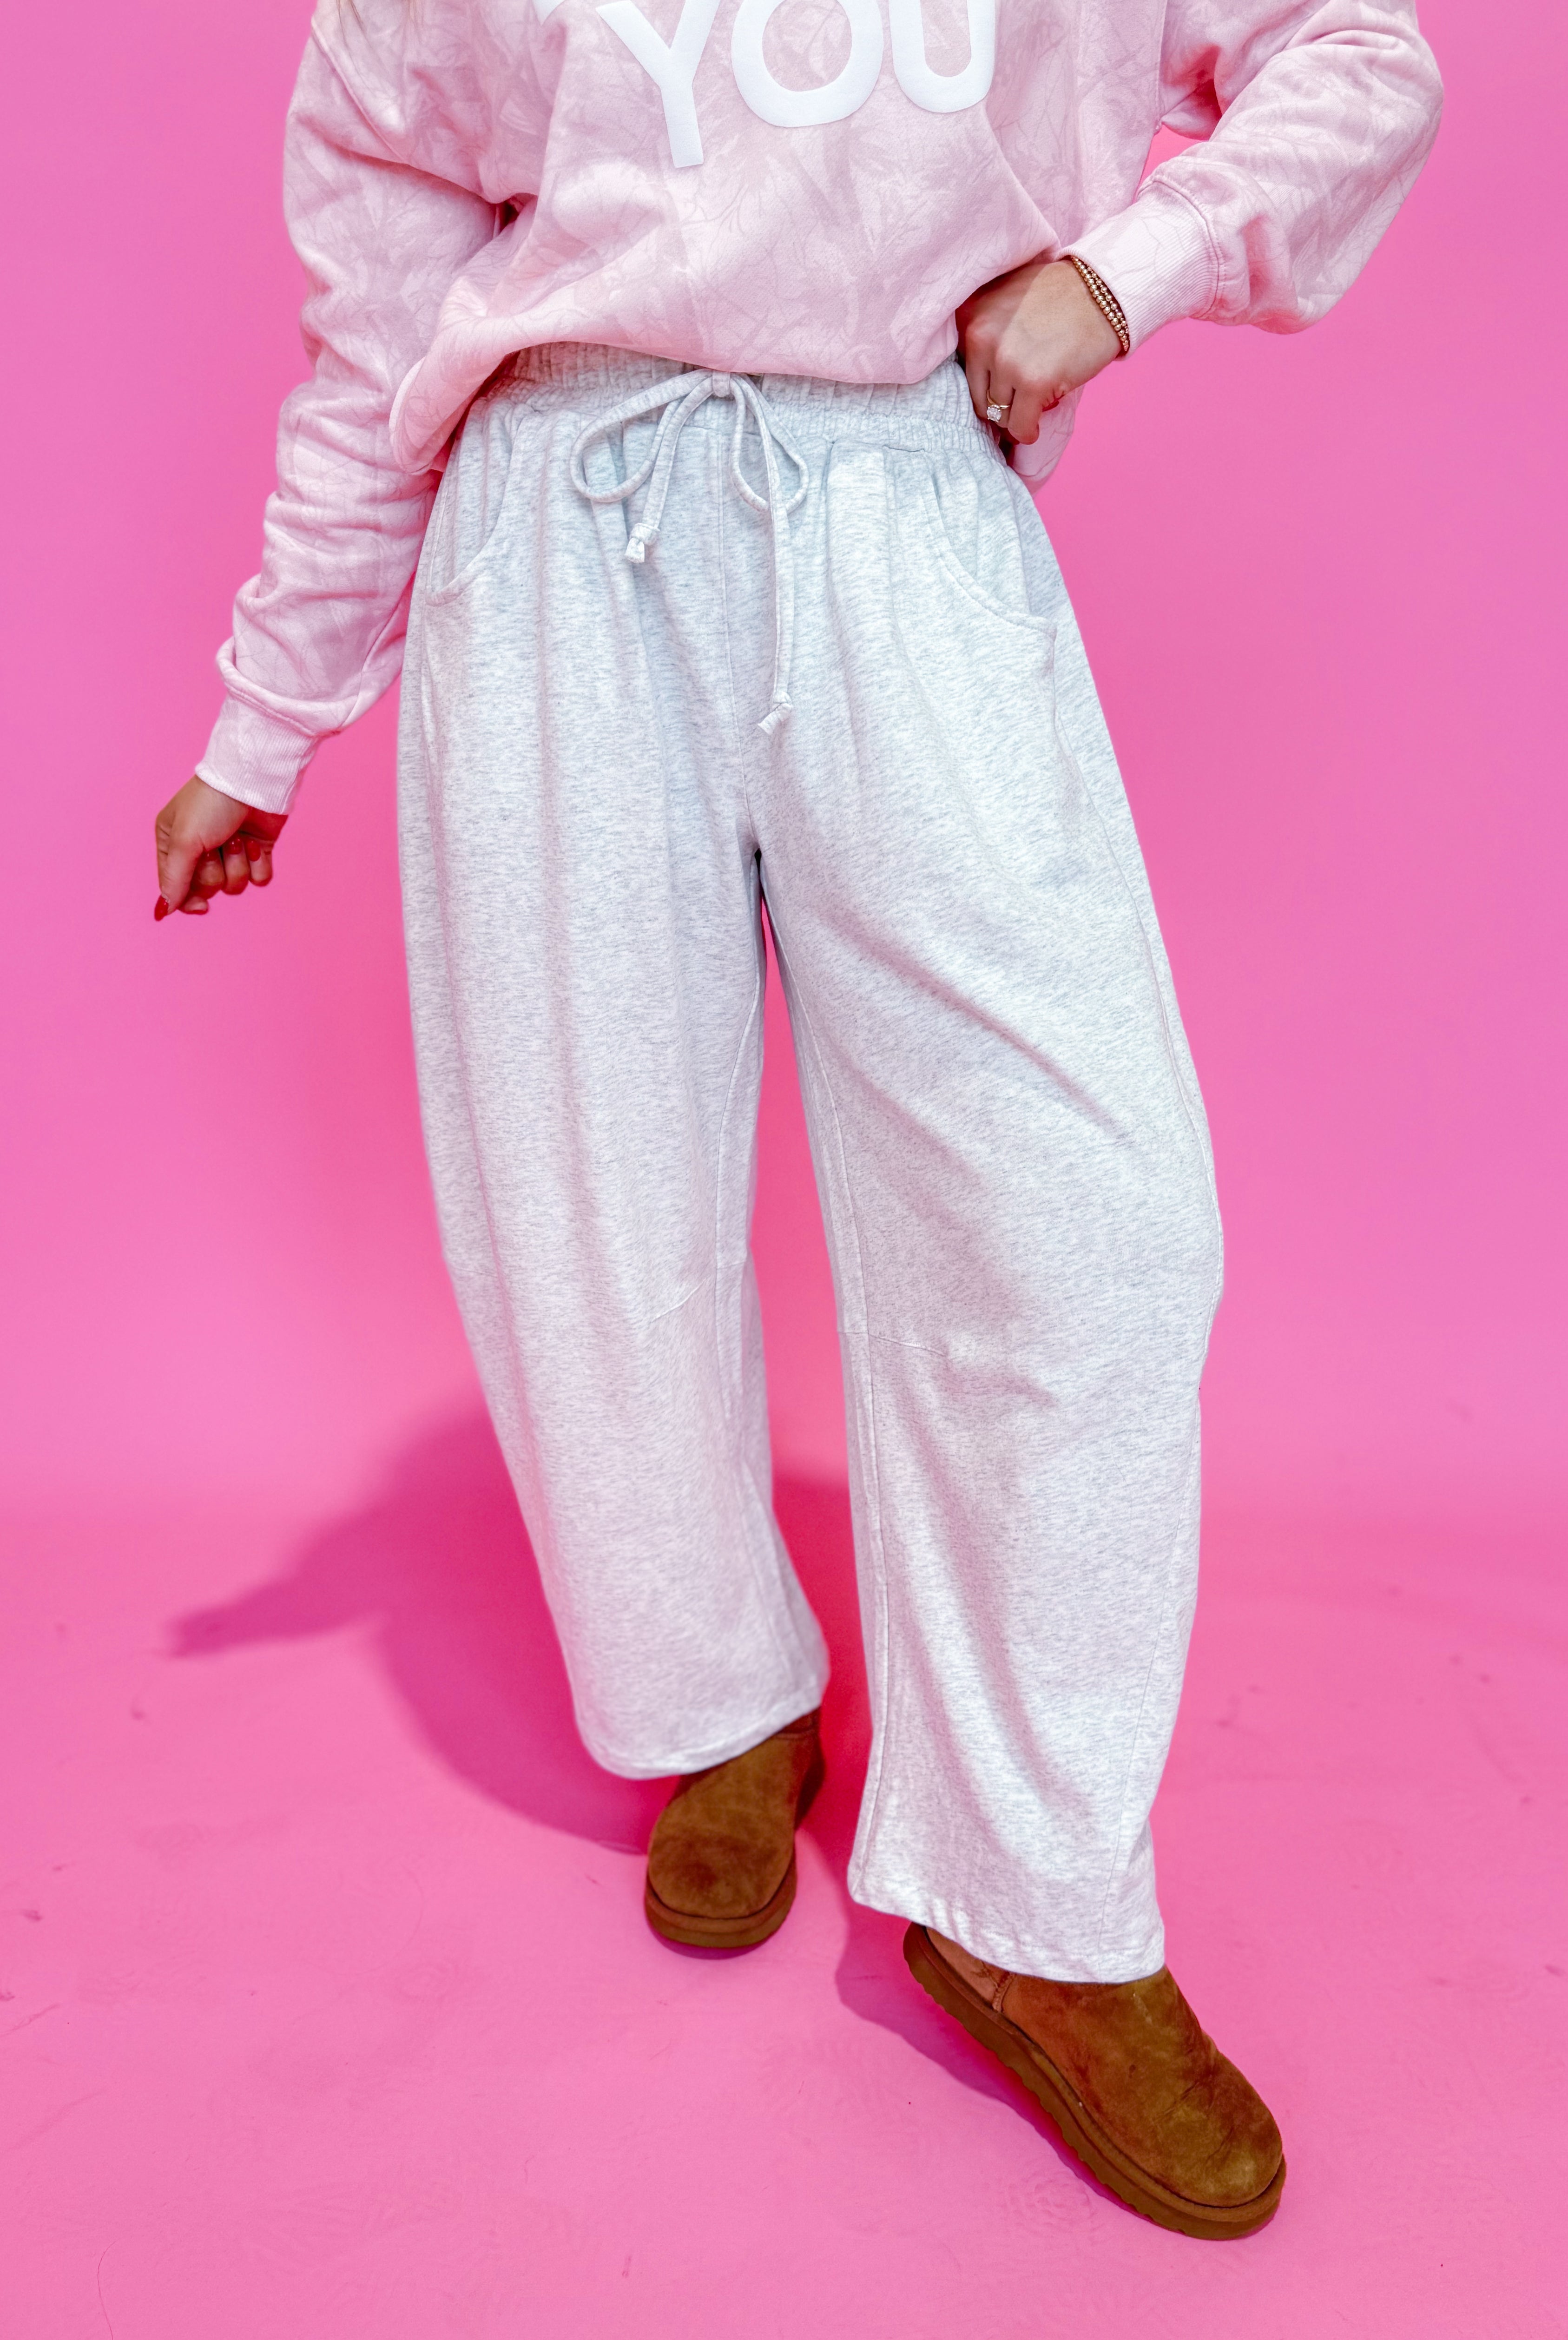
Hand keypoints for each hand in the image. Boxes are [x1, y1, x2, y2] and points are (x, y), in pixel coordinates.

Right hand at [154, 776, 286, 919]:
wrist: (251, 781)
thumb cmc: (210, 804)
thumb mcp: (183, 840)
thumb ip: (173, 879)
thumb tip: (163, 910)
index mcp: (173, 845)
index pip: (176, 888)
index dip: (188, 899)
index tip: (200, 905)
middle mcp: (199, 851)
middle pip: (207, 889)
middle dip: (214, 870)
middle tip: (215, 846)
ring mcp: (229, 852)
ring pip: (235, 886)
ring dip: (238, 863)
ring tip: (237, 838)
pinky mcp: (256, 852)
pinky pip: (259, 879)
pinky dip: (259, 863)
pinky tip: (255, 842)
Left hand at [958, 257, 1123, 445]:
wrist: (1103, 292)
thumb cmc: (1061, 296)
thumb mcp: (1008, 300)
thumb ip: (988, 329)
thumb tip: (982, 375)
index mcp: (973, 318)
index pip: (966, 373)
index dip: (988, 387)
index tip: (1005, 392)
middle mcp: (981, 338)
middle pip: (980, 399)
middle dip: (1001, 407)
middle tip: (1021, 403)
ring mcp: (1006, 361)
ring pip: (999, 415)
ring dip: (1018, 417)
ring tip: (1035, 405)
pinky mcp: (1032, 382)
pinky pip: (1020, 426)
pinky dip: (1028, 432)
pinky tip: (1036, 426)